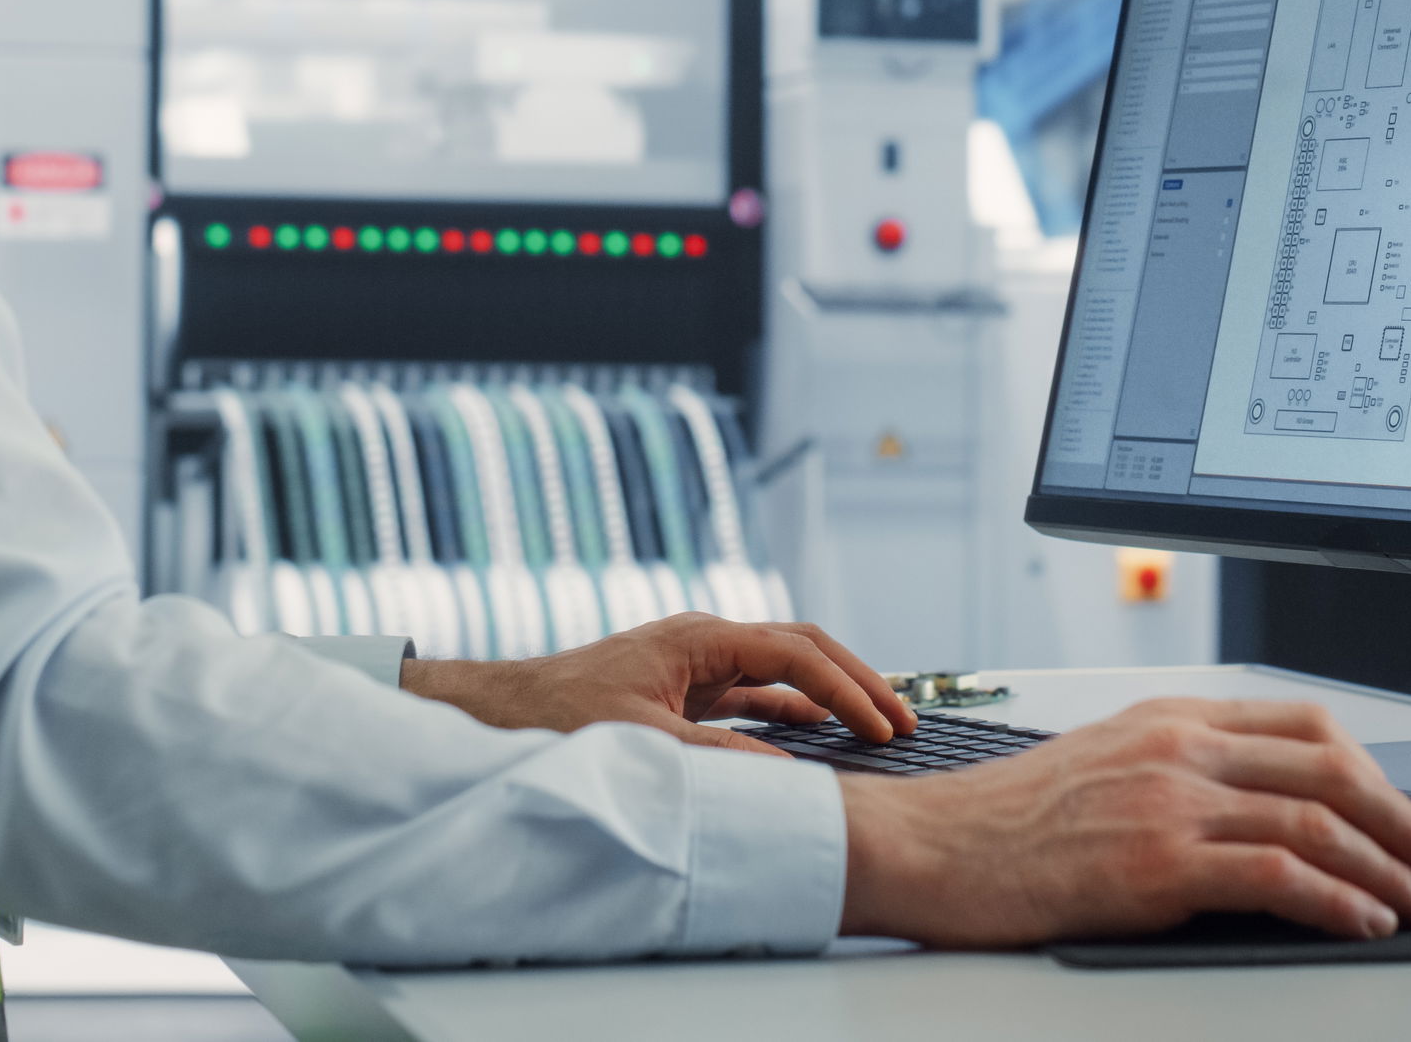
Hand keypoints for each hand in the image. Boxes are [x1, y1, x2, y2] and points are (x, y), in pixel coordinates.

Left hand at [400, 613, 915, 753]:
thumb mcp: (645, 742)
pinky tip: (820, 732)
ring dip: (831, 695)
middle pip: (801, 648)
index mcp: (699, 638)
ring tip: (879, 725)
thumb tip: (791, 772)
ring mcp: (698, 663)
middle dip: (855, 680)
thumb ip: (720, 758)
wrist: (507, 711)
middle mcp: (705, 641)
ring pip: (784, 669)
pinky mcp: (687, 690)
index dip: (845, 688)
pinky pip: (757, 693)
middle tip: (904, 719)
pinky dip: (795, 709)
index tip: (882, 725)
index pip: (794, 653)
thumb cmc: (563, 717)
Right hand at [839, 697, 1410, 946]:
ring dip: (1387, 869)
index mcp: (1165, 716)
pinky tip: (1362, 922)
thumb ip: (1178, 769)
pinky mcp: (1155, 862)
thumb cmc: (1008, 818)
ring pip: (1316, 820)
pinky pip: (1275, 873)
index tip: (1406, 814)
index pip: (1302, 723)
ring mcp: (1166, 799)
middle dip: (1404, 821)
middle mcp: (1174, 745)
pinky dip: (1336, 900)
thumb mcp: (1102, 765)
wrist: (935, 845)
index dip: (1375, 770)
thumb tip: (1263, 812)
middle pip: (1328, 766)